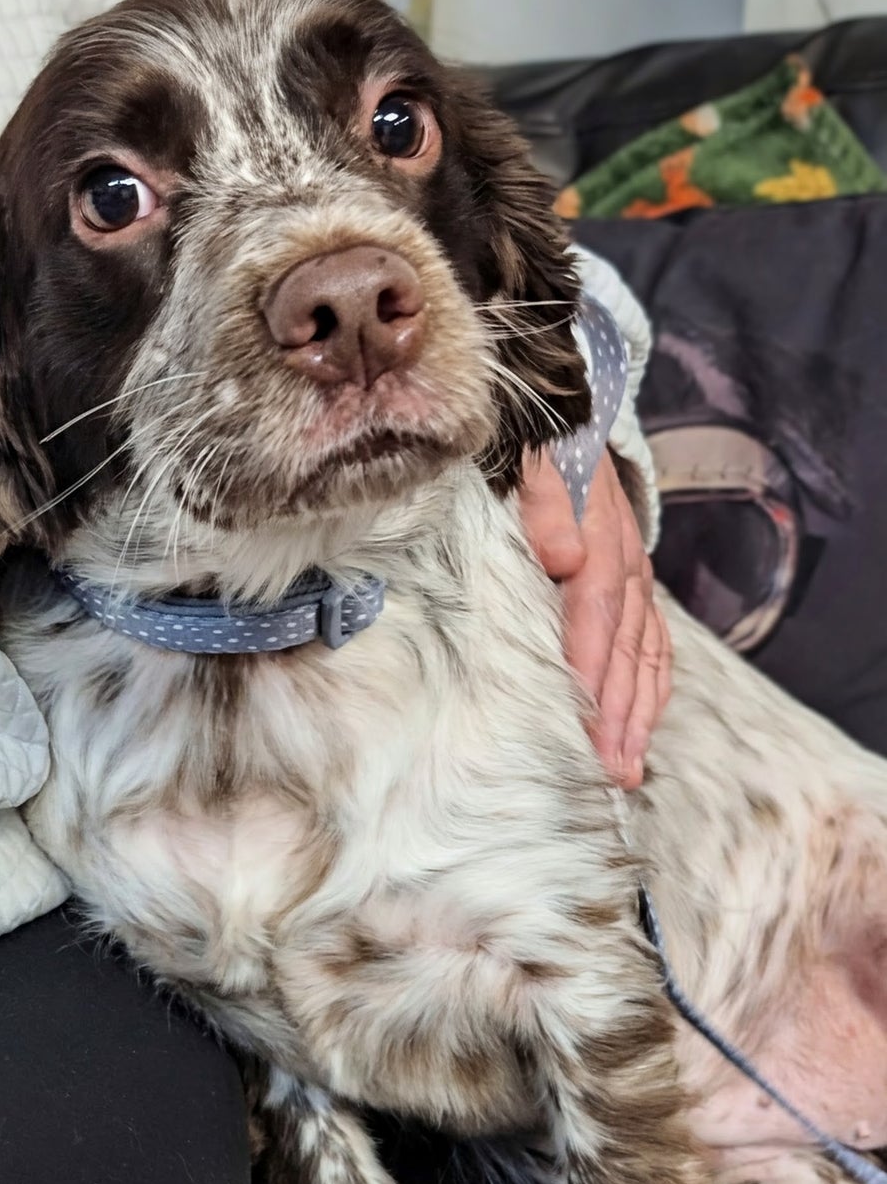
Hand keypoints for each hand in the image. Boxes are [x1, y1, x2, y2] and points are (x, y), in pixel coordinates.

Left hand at [518, 449, 670, 788]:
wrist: (561, 413)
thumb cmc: (535, 446)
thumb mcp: (532, 458)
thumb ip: (544, 503)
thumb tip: (565, 559)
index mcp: (599, 533)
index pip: (596, 611)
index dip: (590, 667)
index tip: (582, 719)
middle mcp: (625, 560)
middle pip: (626, 647)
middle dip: (619, 713)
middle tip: (609, 770)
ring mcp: (633, 574)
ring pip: (644, 654)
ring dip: (638, 713)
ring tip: (629, 767)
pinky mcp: (633, 583)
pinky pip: (652, 643)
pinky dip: (650, 688)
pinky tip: (642, 726)